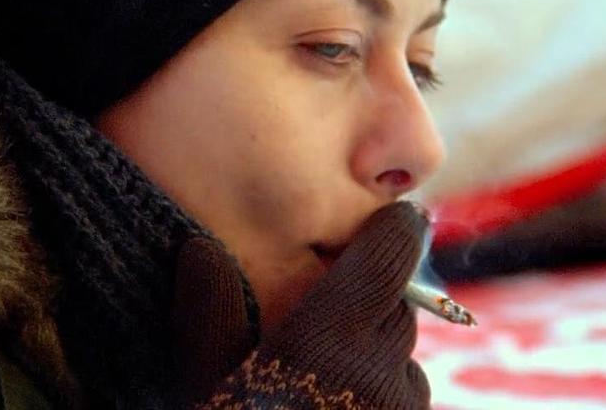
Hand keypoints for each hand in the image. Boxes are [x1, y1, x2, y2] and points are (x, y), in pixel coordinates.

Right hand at [171, 201, 429, 408]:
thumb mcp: (199, 384)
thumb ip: (206, 311)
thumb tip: (200, 248)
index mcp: (332, 341)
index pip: (388, 258)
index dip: (395, 229)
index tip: (397, 214)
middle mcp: (384, 373)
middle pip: (397, 308)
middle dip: (371, 298)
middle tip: (328, 305)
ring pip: (404, 360)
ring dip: (377, 353)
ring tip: (325, 377)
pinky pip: (406, 403)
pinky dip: (382, 396)